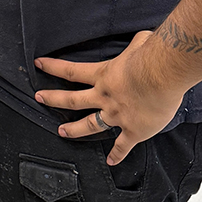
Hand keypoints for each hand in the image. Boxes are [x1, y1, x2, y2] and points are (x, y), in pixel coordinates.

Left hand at [34, 31, 186, 164]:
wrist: (163, 77)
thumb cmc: (151, 57)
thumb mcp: (139, 43)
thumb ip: (136, 44)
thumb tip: (143, 40)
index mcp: (103, 75)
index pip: (71, 71)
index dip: (53, 67)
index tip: (39, 64)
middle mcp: (104, 96)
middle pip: (72, 99)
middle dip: (53, 99)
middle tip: (39, 98)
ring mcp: (117, 115)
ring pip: (90, 125)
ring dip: (75, 129)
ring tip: (61, 132)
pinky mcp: (133, 130)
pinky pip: (122, 145)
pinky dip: (117, 154)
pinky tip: (111, 161)